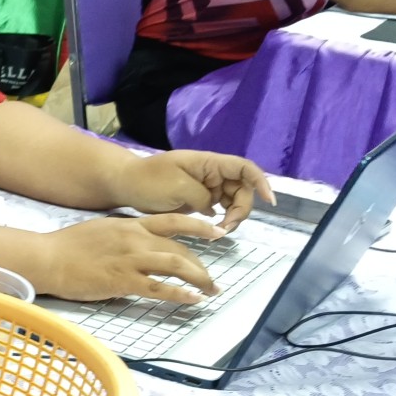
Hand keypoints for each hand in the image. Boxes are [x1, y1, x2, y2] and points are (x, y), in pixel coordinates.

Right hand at [32, 214, 228, 302]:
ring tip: (211, 291)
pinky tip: (194, 300)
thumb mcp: (100, 230)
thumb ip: (122, 236)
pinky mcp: (123, 280)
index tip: (218, 233)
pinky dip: (180, 293)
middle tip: (212, 281)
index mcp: (130, 225)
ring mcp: (130, 259)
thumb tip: (134, 246)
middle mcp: (136, 238)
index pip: (173, 222)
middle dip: (202, 266)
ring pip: (177, 265)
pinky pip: (159, 287)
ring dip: (199, 279)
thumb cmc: (66, 247)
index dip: (200, 226)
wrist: (47, 257)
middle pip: (180, 249)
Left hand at [115, 150, 272, 230]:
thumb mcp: (176, 187)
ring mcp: (207, 187)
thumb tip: (213, 208)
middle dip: (241, 209)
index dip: (260, 181)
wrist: (126, 185)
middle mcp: (212, 173)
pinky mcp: (200, 200)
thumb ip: (201, 197)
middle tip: (227, 228)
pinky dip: (222, 221)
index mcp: (209, 163)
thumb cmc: (148, 180)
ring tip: (219, 232)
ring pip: (233, 202)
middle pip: (243, 189)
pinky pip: (220, 210)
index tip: (269, 200)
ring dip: (232, 217)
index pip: (244, 168)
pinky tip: (215, 231)